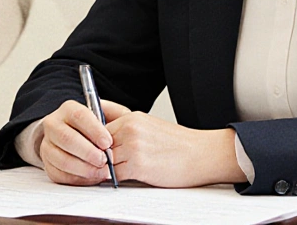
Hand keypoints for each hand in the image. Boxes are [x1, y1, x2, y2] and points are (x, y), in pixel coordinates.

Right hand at [34, 99, 119, 185]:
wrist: (77, 136)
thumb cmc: (96, 128)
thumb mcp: (109, 115)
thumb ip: (117, 116)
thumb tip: (123, 126)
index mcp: (68, 109)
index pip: (79, 116)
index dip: (94, 130)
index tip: (108, 142)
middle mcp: (54, 125)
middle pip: (67, 138)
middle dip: (88, 152)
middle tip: (105, 160)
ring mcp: (48, 145)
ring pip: (61, 159)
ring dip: (84, 168)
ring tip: (102, 172)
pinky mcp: (47, 164)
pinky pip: (60, 174)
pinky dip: (78, 179)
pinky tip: (92, 177)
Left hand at [105, 108, 246, 187]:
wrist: (201, 154)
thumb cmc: (177, 143)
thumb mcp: (147, 123)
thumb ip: (122, 123)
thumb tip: (99, 127)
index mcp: (131, 118)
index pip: (97, 129)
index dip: (95, 142)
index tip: (96, 150)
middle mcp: (130, 129)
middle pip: (98, 145)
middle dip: (99, 156)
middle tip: (103, 163)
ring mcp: (134, 147)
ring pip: (104, 160)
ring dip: (106, 168)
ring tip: (114, 170)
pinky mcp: (139, 166)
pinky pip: (114, 175)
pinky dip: (114, 179)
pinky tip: (122, 177)